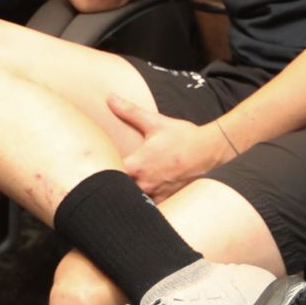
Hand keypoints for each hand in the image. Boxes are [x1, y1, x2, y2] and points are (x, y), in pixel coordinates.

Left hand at [109, 95, 231, 200]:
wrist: (209, 151)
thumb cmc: (182, 137)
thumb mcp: (155, 122)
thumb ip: (129, 111)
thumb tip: (110, 98)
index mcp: (137, 165)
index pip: (106, 173)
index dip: (99, 170)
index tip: (96, 165)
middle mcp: (144, 184)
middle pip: (117, 189)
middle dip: (111, 183)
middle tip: (105, 176)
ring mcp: (156, 194)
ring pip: (133, 200)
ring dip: (127, 193)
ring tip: (122, 186)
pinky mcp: (166, 199)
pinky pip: (149, 206)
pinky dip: (143, 201)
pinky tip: (141, 194)